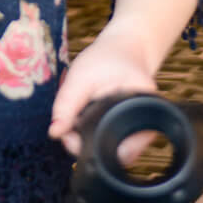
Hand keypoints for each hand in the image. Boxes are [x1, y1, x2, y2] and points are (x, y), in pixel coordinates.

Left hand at [49, 21, 157, 160]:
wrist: (124, 49)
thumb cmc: (106, 59)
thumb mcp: (82, 76)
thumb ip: (66, 104)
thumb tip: (54, 133)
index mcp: (143, 112)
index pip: (120, 150)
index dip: (92, 148)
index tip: (69, 137)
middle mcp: (147, 127)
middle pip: (115, 154)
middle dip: (87, 145)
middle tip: (67, 131)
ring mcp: (140, 132)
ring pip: (111, 151)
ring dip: (90, 140)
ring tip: (75, 121)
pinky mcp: (130, 131)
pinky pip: (110, 142)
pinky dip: (94, 135)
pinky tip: (83, 121)